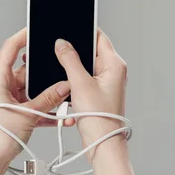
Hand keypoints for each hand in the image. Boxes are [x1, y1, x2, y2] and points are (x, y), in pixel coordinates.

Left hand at [0, 28, 74, 163]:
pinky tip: (59, 116)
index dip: (24, 35)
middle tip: (61, 72)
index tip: (37, 29)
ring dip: (47, 96)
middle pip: (26, 71)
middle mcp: (0, 85)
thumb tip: (64, 86)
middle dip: (44, 74)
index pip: (10, 47)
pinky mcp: (12, 113)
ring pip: (31, 90)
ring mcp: (6, 99)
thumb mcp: (28, 114)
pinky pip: (31, 105)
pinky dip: (44, 110)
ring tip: (63, 99)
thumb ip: (49, 99)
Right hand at [54, 29, 126, 147]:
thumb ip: (69, 59)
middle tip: (60, 54)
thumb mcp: (80, 83)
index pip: (99, 37)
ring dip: (73, 70)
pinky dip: (74, 81)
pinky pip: (84, 80)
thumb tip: (62, 43)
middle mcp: (113, 71)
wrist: (103, 144)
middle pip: (90, 51)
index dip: (83, 31)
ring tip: (66, 78)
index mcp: (114, 64)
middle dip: (74, 52)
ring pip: (85, 67)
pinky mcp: (98, 93)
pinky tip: (68, 89)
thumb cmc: (100, 118)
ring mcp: (106, 83)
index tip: (68, 30)